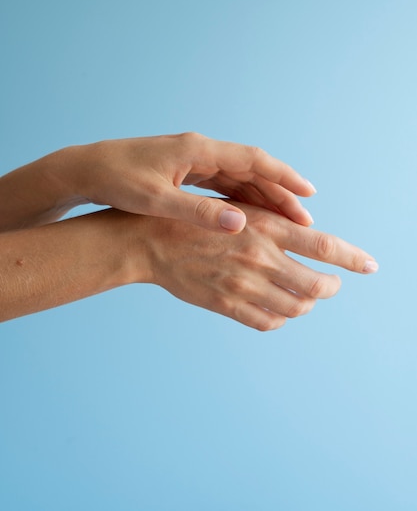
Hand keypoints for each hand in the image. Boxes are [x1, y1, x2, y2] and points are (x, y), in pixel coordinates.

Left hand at [69, 132, 315, 232]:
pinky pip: (223, 182)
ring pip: (239, 176)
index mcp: (197, 150)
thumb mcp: (156, 200)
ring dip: (263, 196)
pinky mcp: (185, 169)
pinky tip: (252, 216)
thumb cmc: (117, 181)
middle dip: (280, 191)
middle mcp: (200, 150)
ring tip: (287, 221)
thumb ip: (197, 211)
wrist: (87, 168)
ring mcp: (193, 159)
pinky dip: (241, 198)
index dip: (283, 176)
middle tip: (305, 218)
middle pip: (252, 168)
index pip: (252, 159)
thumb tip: (239, 223)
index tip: (308, 193)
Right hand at [130, 202, 378, 330]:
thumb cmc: (194, 219)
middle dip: (330, 287)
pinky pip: (268, 322)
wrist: (150, 242)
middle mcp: (259, 257)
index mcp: (265, 227)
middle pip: (317, 286)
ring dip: (306, 303)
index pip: (324, 246)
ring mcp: (243, 285)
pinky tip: (277, 308)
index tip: (371, 266)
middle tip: (329, 284)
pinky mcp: (227, 305)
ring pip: (296, 307)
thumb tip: (308, 236)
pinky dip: (281, 317)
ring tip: (302, 295)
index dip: (353, 258)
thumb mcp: (237, 208)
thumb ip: (272, 223)